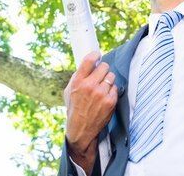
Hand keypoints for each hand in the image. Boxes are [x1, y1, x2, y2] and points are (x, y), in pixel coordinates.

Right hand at [64, 51, 117, 172]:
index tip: (98, 55)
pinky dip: (111, 91)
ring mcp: (101, 94)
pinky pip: (115, 88)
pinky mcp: (110, 101)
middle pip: (104, 66)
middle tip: (100, 74)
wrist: (81, 129)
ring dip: (108, 80)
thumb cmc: (74, 108)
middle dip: (103, 69)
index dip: (95, 55)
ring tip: (102, 87)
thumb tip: (88, 63)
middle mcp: (90, 86)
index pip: (89, 60)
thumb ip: (77, 76)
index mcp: (78, 81)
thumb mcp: (69, 90)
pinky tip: (105, 97)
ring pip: (111, 76)